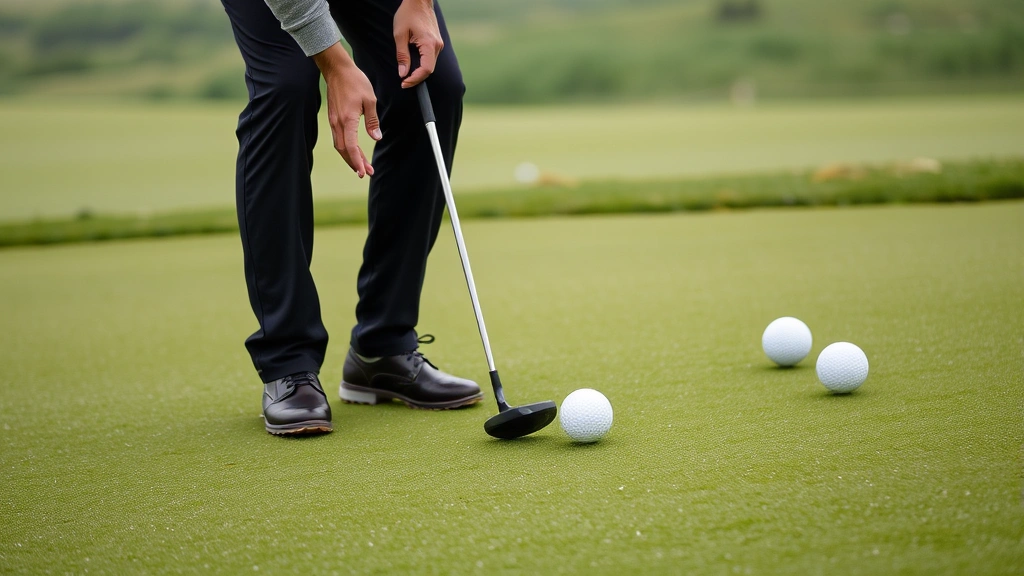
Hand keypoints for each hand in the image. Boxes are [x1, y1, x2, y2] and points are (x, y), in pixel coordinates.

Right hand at [313, 43, 380, 177]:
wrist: (337, 70)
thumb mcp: (370, 100)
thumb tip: (376, 137)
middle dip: (354, 163)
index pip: (351, 146)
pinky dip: (346, 148)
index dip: (357, 161)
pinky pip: (339, 138)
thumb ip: (372, 121)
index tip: (363, 171)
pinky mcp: (333, 118)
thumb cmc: (355, 81)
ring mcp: (334, 121)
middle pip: (344, 150)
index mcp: (347, 119)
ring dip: (350, 157)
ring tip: (361, 166)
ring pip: (340, 145)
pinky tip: (353, 152)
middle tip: (366, 173)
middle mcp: (338, 123)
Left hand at [393, 0, 442, 87]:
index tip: (404, 83)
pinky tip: (413, 64)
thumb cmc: (408, 14)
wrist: (419, 1)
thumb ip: (402, 55)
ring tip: (407, 74)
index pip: (426, 70)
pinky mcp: (436, 42)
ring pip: (430, 64)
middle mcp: (437, 46)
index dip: (415, 79)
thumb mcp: (400, 35)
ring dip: (419, 71)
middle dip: (416, 78)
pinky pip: (430, 58)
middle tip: (403, 82)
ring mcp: (438, 44)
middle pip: (429, 69)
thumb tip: (403, 73)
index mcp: (429, 44)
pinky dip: (422, 63)